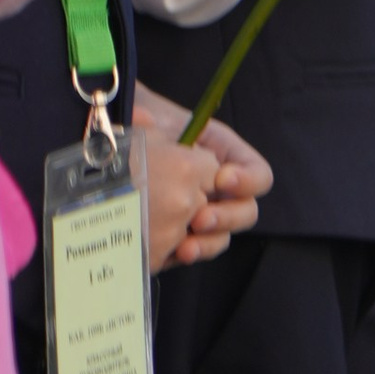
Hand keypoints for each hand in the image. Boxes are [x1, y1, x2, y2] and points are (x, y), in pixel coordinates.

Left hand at [132, 84, 271, 267]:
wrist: (116, 152)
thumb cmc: (142, 129)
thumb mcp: (153, 120)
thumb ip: (155, 120)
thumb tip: (143, 119)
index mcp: (226, 157)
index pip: (258, 175)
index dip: (247, 180)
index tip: (222, 178)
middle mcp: (221, 189)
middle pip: (247, 211)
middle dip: (228, 217)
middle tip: (201, 217)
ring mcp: (205, 214)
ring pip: (223, 235)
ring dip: (209, 242)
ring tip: (186, 244)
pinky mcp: (186, 235)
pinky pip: (199, 250)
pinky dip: (191, 253)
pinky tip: (176, 252)